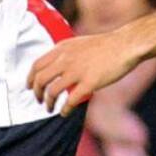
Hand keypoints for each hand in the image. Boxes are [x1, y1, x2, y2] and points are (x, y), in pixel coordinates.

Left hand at [27, 31, 144, 115]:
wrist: (125, 45)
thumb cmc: (106, 45)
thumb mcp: (79, 43)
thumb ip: (66, 53)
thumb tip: (57, 66)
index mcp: (62, 48)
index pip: (37, 65)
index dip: (30, 78)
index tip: (30, 87)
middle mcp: (66, 59)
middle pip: (40, 79)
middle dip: (37, 93)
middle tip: (39, 100)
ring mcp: (77, 71)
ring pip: (52, 91)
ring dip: (48, 103)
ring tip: (50, 109)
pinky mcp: (89, 83)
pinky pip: (70, 100)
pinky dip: (65, 109)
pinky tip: (65, 113)